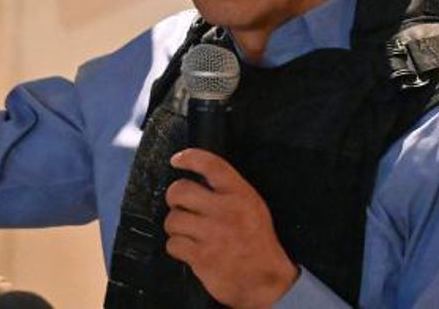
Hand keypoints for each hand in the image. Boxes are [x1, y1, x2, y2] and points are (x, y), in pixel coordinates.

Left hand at [164, 149, 298, 307]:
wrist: (266, 281)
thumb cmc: (257, 242)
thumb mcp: (252, 206)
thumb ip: (228, 190)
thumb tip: (196, 174)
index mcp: (240, 195)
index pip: (211, 165)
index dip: (189, 157)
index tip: (177, 160)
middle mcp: (225, 211)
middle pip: (180, 190)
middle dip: (175, 198)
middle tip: (180, 206)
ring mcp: (212, 234)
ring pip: (172, 219)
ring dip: (175, 226)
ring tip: (188, 232)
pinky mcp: (201, 257)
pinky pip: (173, 244)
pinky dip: (177, 247)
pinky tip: (189, 249)